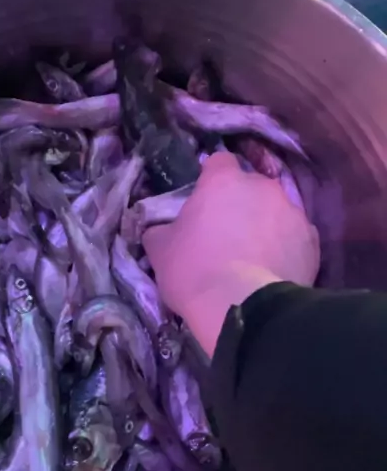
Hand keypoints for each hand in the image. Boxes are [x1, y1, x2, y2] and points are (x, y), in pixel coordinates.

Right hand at [143, 152, 319, 355]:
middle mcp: (263, 187)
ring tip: (253, 256)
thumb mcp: (160, 250)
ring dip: (266, 225)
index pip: (219, 162)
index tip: (205, 200)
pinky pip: (296, 237)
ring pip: (276, 211)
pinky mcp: (312, 241)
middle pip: (251, 186)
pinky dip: (286, 247)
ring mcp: (293, 212)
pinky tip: (274, 269)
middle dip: (241, 203)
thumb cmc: (195, 271)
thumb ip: (160, 230)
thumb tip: (159, 229)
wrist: (243, 308)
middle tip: (226, 233)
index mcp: (224, 181)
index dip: (211, 178)